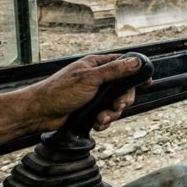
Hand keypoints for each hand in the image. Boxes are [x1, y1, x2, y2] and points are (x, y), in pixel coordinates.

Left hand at [28, 54, 147, 132]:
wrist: (40, 114)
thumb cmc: (59, 91)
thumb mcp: (90, 78)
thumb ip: (115, 70)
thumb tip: (135, 62)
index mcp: (97, 65)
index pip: (123, 64)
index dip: (136, 72)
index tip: (147, 81)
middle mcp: (97, 78)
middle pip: (123, 88)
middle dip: (123, 100)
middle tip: (118, 106)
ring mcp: (94, 95)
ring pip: (116, 104)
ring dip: (112, 114)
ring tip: (102, 118)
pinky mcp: (91, 110)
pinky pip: (107, 116)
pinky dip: (104, 121)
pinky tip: (96, 123)